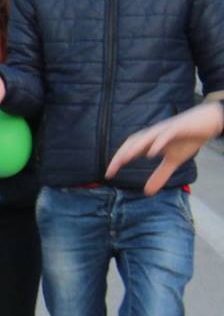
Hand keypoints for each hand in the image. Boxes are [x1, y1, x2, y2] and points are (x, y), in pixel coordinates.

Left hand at [106, 101, 223, 193]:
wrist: (207, 123)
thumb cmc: (188, 139)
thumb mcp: (174, 161)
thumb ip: (160, 175)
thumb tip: (147, 192)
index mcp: (150, 141)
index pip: (129, 150)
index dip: (117, 160)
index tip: (108, 175)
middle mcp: (154, 134)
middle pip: (132, 142)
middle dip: (120, 155)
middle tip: (111, 169)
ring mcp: (165, 129)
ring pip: (146, 137)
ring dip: (134, 147)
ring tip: (124, 159)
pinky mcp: (178, 128)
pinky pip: (165, 135)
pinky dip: (157, 143)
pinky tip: (151, 153)